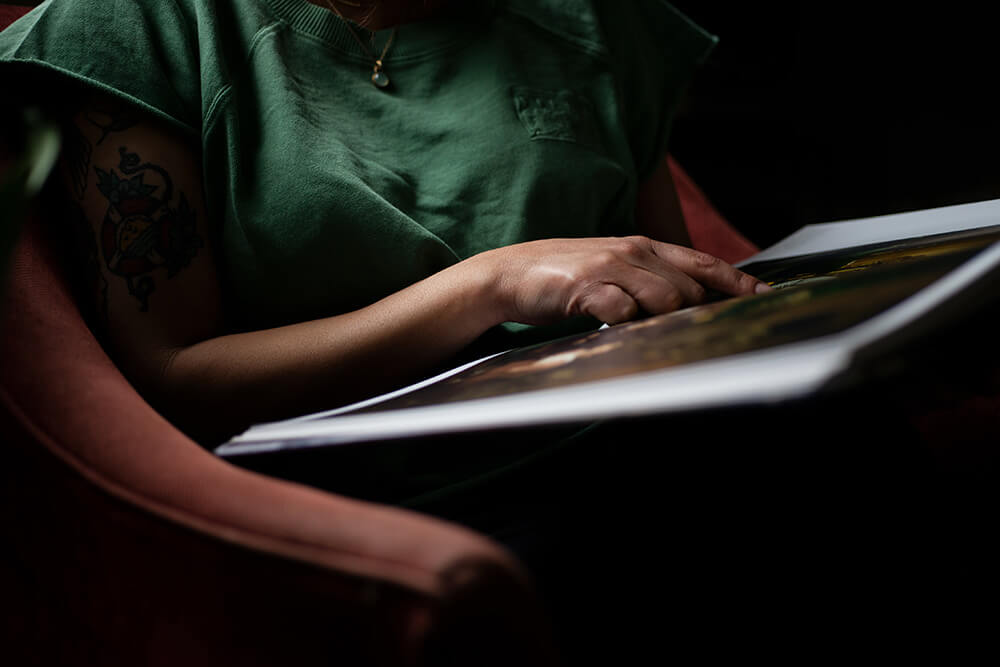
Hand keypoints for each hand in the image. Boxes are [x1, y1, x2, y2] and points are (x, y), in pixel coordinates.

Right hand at [481, 236, 768, 325]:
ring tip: (639, 330)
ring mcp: (609, 267)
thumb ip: (648, 278)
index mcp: (643, 246)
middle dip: (695, 313)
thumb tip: (686, 301)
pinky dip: (624, 324)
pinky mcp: (586, 287)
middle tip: (689, 333)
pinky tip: (610, 327)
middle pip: (688, 287)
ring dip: (658, 320)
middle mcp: (632, 252)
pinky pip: (623, 312)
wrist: (510, 272)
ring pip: (664, 299)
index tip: (763, 296)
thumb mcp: (612, 266)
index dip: (736, 281)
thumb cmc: (564, 275)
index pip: (702, 261)